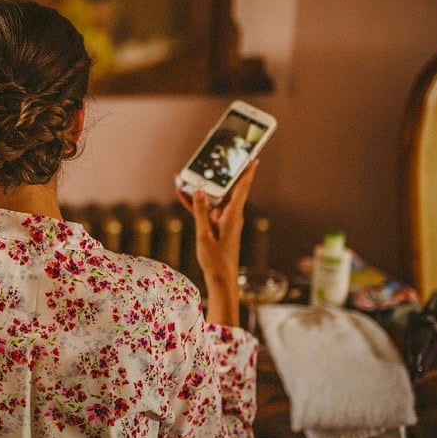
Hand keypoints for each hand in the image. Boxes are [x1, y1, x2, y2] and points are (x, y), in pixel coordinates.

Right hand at [175, 160, 258, 325]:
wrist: (221, 279)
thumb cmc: (216, 261)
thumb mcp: (205, 235)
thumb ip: (201, 212)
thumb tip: (200, 191)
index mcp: (232, 216)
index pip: (241, 189)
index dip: (247, 172)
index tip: (253, 157)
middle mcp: (230, 215)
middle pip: (226, 190)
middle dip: (219, 174)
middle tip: (216, 157)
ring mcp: (223, 221)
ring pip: (212, 199)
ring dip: (201, 189)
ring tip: (187, 175)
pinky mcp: (215, 227)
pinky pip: (205, 210)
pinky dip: (196, 203)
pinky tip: (183, 194)